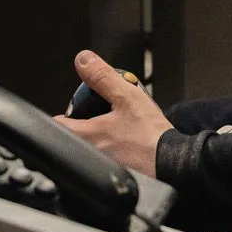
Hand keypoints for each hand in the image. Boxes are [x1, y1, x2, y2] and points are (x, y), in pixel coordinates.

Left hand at [52, 50, 170, 177]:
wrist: (173, 164)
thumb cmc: (151, 136)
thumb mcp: (126, 96)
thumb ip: (102, 77)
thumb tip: (83, 60)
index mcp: (87, 136)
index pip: (58, 125)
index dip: (62, 113)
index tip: (70, 108)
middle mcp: (91, 153)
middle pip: (76, 135)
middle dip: (84, 122)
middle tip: (99, 111)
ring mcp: (105, 164)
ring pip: (93, 145)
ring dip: (101, 134)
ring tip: (119, 123)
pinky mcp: (121, 171)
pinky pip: (110, 155)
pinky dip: (116, 146)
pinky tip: (130, 138)